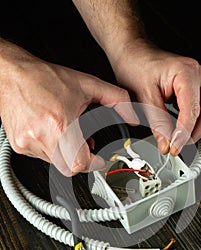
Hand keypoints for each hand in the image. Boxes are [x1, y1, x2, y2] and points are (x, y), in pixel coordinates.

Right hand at [0, 42, 137, 175]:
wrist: (12, 74)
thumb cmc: (44, 79)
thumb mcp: (87, 84)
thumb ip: (116, 99)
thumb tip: (132, 115)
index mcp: (60, 125)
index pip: (80, 163)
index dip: (93, 164)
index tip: (99, 160)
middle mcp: (41, 137)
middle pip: (69, 167)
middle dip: (81, 160)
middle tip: (85, 146)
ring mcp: (28, 143)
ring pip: (55, 163)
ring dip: (66, 153)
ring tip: (67, 133)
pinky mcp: (19, 145)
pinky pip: (41, 157)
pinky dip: (51, 149)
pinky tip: (52, 133)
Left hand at [109, 38, 200, 154]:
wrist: (131, 51)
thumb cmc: (135, 64)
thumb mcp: (144, 97)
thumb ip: (157, 122)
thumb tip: (166, 142)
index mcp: (186, 73)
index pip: (192, 111)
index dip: (183, 134)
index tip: (174, 147)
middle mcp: (197, 75)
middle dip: (194, 134)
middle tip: (177, 147)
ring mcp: (197, 80)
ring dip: (195, 129)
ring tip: (178, 141)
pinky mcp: (192, 86)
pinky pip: (200, 107)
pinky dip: (191, 121)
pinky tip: (179, 129)